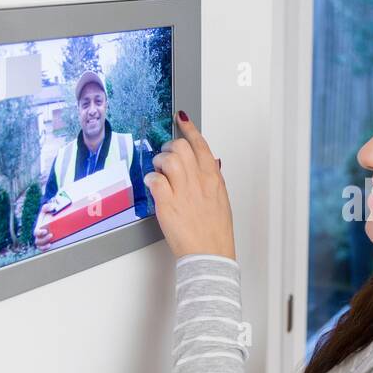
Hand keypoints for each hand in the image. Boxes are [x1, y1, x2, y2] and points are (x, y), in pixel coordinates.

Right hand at [33, 200, 57, 249]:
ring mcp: (41, 240)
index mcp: (37, 228)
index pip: (36, 232)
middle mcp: (38, 235)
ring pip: (39, 245)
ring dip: (44, 245)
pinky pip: (42, 248)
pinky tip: (50, 246)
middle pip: (38, 240)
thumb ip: (47, 207)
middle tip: (51, 235)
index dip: (39, 232)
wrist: (49, 220)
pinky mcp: (45, 243)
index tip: (45, 231)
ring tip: (51, 242)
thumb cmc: (46, 216)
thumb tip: (51, 207)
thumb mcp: (45, 211)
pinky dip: (44, 248)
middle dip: (44, 239)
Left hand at [144, 111, 234, 260]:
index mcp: (213, 179)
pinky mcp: (167, 204)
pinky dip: (151, 179)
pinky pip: (155, 180)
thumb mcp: (221, 200)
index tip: (181, 118)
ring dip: (159, 162)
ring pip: (167, 159)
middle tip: (165, 157)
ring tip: (159, 172)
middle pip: (181, 147)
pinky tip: (153, 185)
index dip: (189, 128)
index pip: (201, 144)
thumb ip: (214, 180)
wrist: (209, 254)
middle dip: (169, 148)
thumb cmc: (215, 231)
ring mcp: (183, 192)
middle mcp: (199, 181)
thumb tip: (211, 164)